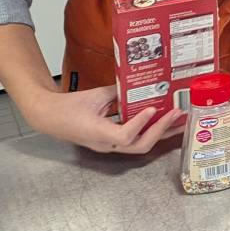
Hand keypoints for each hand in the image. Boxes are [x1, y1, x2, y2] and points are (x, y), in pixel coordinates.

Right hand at [21, 85, 184, 153]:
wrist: (49, 117)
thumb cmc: (68, 107)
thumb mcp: (95, 95)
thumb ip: (119, 91)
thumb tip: (140, 84)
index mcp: (98, 133)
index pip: (124, 136)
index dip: (140, 124)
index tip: (151, 109)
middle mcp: (106, 144)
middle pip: (139, 146)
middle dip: (161, 130)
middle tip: (177, 113)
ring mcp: (109, 145)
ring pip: (140, 145)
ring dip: (161, 133)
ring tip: (179, 121)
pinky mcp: (111, 142)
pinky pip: (135, 140)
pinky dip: (150, 131)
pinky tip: (163, 121)